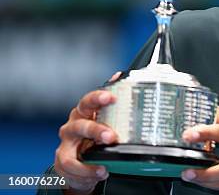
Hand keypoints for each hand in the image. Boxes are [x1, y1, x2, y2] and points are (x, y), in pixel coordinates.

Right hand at [54, 72, 120, 193]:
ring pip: (72, 150)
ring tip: (106, 163)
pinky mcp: (63, 161)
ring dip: (88, 160)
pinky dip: (87, 171)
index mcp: (84, 112)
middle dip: (96, 130)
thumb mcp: (106, 120)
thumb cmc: (95, 135)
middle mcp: (73, 125)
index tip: (111, 96)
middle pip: (81, 124)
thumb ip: (115, 104)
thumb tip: (124, 78)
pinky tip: (101, 171)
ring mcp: (66, 143)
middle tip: (111, 137)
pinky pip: (73, 166)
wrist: (81, 161)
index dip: (98, 97)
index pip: (88, 101)